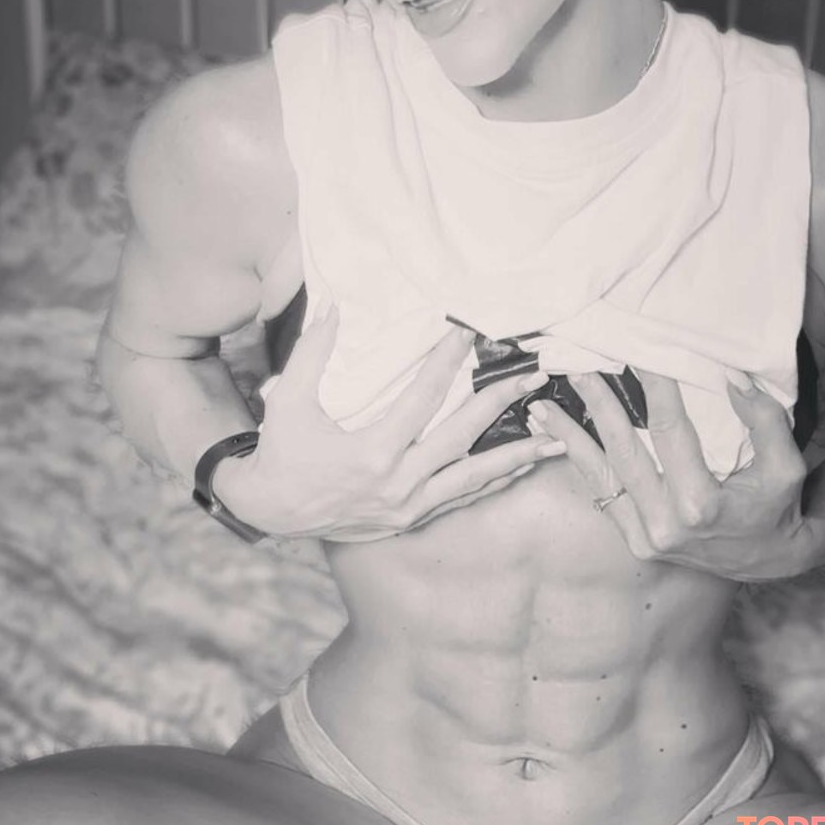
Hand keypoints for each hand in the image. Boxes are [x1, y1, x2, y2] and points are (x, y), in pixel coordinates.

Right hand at [218, 308, 565, 540]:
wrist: (269, 510)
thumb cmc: (282, 452)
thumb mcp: (289, 400)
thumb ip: (313, 351)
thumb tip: (332, 306)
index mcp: (371, 453)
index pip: (423, 397)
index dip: (448, 361)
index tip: (471, 333)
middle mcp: (398, 483)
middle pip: (463, 437)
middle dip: (501, 404)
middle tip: (535, 378)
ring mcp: (408, 506)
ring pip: (473, 478)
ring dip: (516, 458)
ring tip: (555, 439)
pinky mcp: (410, 519)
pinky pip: (460, 499)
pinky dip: (492, 483)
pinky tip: (519, 469)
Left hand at [531, 370, 824, 580]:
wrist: (771, 562)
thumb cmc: (779, 509)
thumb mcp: (786, 468)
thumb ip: (765, 422)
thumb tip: (733, 379)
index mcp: (700, 505)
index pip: (670, 431)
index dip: (656, 387)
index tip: (639, 351)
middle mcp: (665, 525)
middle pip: (622, 449)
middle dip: (597, 404)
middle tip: (576, 366)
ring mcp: (645, 537)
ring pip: (600, 475)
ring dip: (568, 436)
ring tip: (539, 405)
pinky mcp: (635, 542)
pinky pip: (601, 496)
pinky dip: (578, 464)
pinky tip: (555, 438)